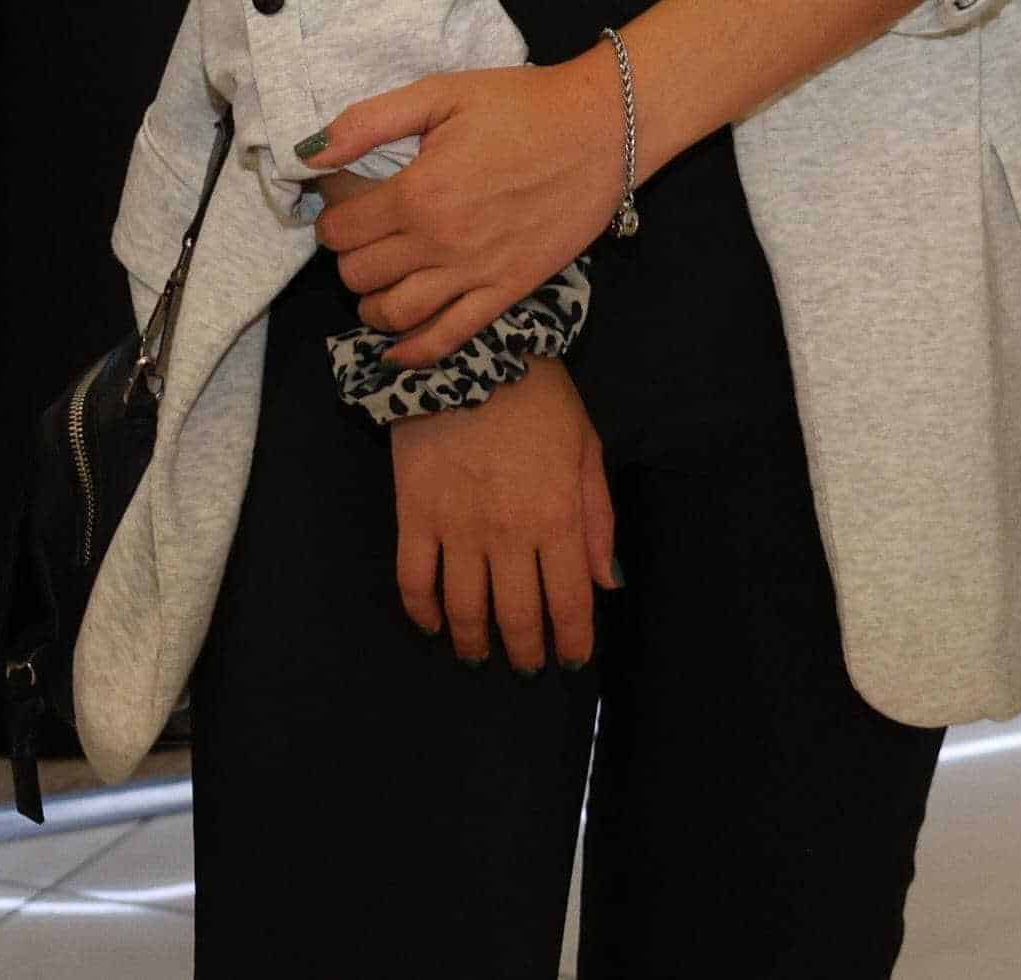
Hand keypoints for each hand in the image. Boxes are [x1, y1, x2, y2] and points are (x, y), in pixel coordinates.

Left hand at [309, 56, 624, 366]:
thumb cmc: (524, 104)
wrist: (603, 128)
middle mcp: (439, 241)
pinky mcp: (507, 290)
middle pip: (359, 275)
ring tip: (381, 282)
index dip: (332, 220)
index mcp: (417, 192)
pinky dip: (413, 352)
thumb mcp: (442, 93)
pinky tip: (397, 350)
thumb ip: (370, 122)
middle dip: (351, 258)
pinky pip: (448, 338)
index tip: (346, 206)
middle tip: (367, 237)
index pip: (340, 231)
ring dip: (372, 303)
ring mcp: (474, 272)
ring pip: (393, 313)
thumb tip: (311, 153)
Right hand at [390, 362, 618, 671]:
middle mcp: (508, 535)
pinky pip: (414, 580)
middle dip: (525, 652)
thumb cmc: (541, 399)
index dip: (572, 642)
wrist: (473, 355)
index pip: (568, 604)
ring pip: (464, 609)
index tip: (572, 660)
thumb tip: (605, 583)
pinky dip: (422, 612)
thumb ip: (597, 519)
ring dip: (473, 642)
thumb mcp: (587, 449)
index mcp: (557, 519)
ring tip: (480, 655)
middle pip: (516, 617)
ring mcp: (457, 529)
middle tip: (527, 666)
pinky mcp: (415, 516)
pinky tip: (434, 624)